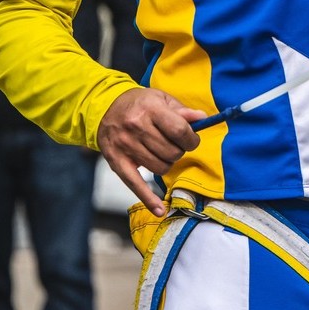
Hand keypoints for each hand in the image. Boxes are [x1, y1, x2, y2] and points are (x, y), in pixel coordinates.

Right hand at [97, 87, 204, 217]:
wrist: (105, 107)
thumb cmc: (139, 104)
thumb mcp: (161, 99)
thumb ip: (182, 111)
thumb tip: (203, 118)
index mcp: (150, 109)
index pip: (179, 131)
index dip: (192, 139)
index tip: (192, 140)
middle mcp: (136, 127)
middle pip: (171, 152)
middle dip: (179, 151)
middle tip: (174, 145)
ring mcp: (125, 146)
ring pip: (160, 168)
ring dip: (167, 164)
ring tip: (162, 154)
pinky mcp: (117, 162)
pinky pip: (135, 184)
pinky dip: (148, 199)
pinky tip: (159, 210)